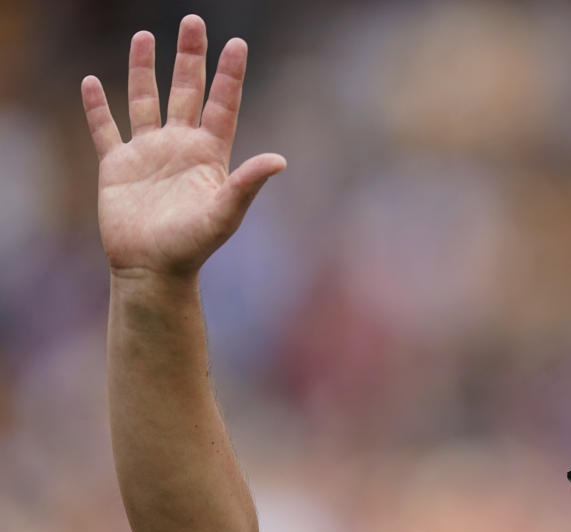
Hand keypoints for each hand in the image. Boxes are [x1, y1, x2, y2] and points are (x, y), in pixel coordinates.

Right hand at [82, 14, 285, 278]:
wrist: (153, 269)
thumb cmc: (193, 246)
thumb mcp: (225, 213)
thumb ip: (248, 184)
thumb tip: (280, 160)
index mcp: (209, 154)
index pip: (222, 104)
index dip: (229, 74)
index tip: (237, 43)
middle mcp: (180, 147)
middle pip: (185, 91)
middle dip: (189, 57)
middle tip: (193, 21)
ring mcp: (148, 154)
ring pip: (145, 101)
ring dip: (144, 70)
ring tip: (144, 36)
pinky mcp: (117, 166)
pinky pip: (105, 129)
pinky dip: (97, 107)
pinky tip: (92, 82)